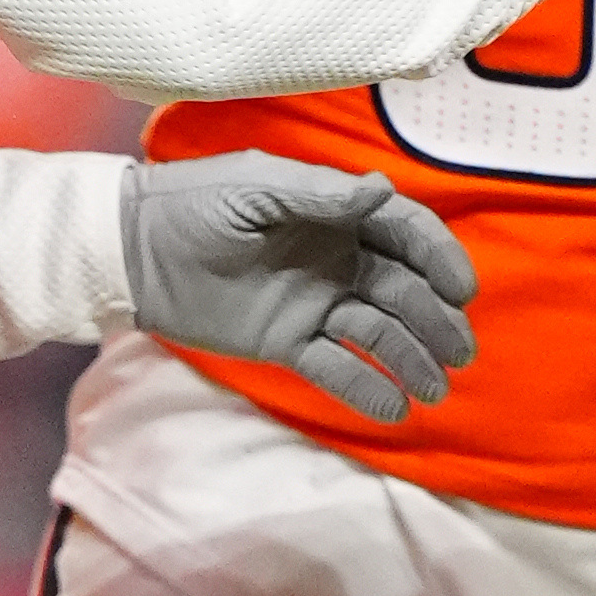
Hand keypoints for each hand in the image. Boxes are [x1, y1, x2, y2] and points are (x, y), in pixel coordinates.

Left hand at [119, 151, 475, 423]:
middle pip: (401, 289)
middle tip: (461, 350)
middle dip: (436, 318)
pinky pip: (336, 368)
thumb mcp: (255, 189)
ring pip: (377, 333)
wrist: (133, 250)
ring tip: (436, 389)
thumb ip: (318, 195)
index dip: (438, 257)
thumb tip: (380, 188)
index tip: (462, 288)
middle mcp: (335, 258)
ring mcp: (314, 303)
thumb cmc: (193, 204)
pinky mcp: (288, 343)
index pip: (403, 232)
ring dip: (411, 358)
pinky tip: (395, 407)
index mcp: (334, 213)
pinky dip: (366, 388)